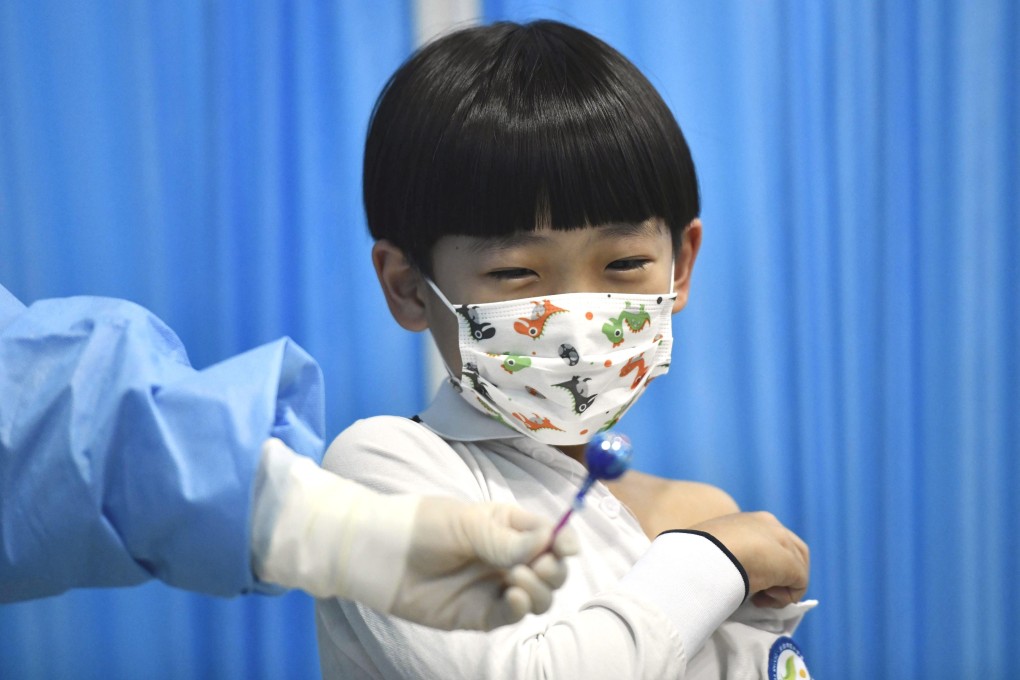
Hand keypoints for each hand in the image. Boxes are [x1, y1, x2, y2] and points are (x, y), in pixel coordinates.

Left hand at [390, 497, 579, 630]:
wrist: (381, 555)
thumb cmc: (422, 526)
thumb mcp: (467, 523)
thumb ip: (507, 539)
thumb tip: (549, 541)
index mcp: (509, 526)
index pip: (551, 534)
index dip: (564, 541)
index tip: (565, 548)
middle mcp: (509, 557)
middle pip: (553, 569)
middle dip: (554, 568)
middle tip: (538, 565)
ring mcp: (496, 586)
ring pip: (540, 596)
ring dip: (539, 589)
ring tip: (514, 578)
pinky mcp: (481, 614)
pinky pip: (513, 616)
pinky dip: (520, 608)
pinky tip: (511, 596)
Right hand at [688, 511, 808, 606]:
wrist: (708, 553)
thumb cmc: (700, 550)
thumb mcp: (712, 548)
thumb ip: (726, 552)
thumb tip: (725, 569)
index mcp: (751, 520)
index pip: (771, 540)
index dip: (765, 561)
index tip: (746, 575)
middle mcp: (771, 526)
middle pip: (793, 552)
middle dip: (780, 574)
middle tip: (758, 591)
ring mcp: (784, 544)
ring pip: (798, 570)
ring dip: (781, 588)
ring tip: (758, 598)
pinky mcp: (792, 565)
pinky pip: (799, 585)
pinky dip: (783, 598)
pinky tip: (760, 599)